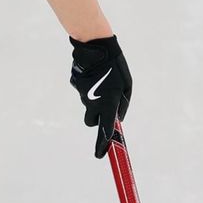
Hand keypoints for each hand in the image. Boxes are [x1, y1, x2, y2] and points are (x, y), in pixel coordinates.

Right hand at [69, 35, 131, 156]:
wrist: (94, 47)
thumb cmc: (115, 66)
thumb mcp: (127, 86)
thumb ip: (123, 104)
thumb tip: (118, 119)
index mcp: (108, 103)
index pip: (105, 129)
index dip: (102, 144)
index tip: (100, 155)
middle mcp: (93, 102)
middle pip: (91, 121)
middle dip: (97, 118)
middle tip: (105, 104)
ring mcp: (82, 95)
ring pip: (87, 106)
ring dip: (94, 101)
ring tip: (101, 82)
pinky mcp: (76, 86)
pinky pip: (83, 92)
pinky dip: (88, 87)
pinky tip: (93, 74)